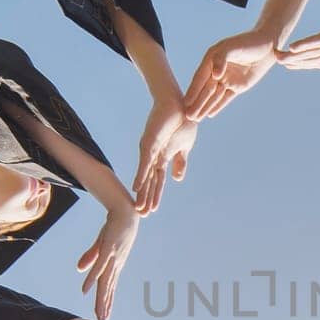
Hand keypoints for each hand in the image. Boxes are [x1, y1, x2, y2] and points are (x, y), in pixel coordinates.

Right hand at [77, 211, 137, 319]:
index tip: (104, 315)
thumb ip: (90, 257)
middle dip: (105, 305)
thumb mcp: (100, 245)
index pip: (109, 287)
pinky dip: (91, 278)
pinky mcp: (107, 249)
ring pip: (104, 282)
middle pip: (107, 289)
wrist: (125, 211)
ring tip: (100, 314)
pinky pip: (97, 267)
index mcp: (114, 265)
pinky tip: (86, 289)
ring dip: (101, 299)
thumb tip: (80, 270)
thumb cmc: (114, 228)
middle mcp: (115, 264)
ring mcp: (112, 258)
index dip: (106, 301)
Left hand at [132, 99, 196, 214]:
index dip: (155, 195)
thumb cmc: (182, 122)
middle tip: (143, 215)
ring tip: (138, 207)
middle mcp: (153, 156)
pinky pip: (145, 162)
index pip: (158, 181)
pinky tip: (136, 187)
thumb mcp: (184, 147)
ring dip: (143, 192)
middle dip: (147, 199)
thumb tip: (177, 179)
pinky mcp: (150, 143)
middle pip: (150, 182)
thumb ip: (179, 162)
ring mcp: (150, 150)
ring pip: (145, 176)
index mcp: (162, 158)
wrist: (180, 104)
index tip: (152, 210)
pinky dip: (141, 175)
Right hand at [184, 30, 279, 119]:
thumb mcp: (233, 47)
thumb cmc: (249, 42)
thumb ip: (221, 58)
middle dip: (197, 103)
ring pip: (214, 96)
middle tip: (188, 116)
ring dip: (204, 107)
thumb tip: (215, 75)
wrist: (267, 46)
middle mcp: (217, 70)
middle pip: (205, 89)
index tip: (186, 102)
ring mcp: (228, 79)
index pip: (200, 78)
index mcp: (212, 59)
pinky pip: (226, 98)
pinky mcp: (238, 86)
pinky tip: (209, 114)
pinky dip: (218, 106)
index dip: (193, 91)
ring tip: (195, 119)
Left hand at [278, 15, 319, 88]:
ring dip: (294, 53)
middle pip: (308, 56)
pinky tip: (294, 47)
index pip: (315, 62)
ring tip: (278, 55)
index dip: (301, 64)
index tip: (287, 66)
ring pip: (309, 49)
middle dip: (292, 59)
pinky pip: (319, 41)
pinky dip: (306, 44)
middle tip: (274, 59)